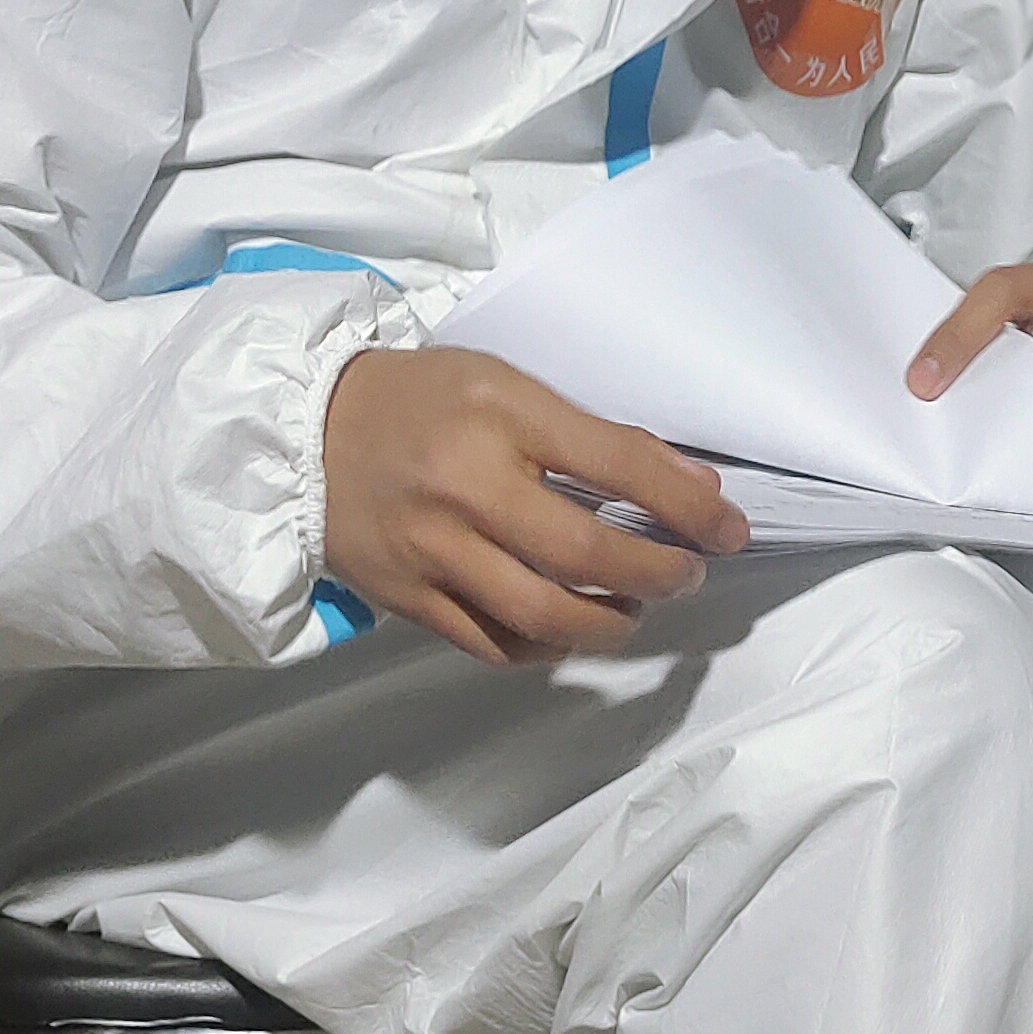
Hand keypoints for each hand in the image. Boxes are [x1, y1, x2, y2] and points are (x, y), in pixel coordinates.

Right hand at [321, 347, 745, 665]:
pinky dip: (546, 648)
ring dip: (611, 622)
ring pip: (543, 614)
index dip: (687, 504)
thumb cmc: (419, 400)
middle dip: (658, 572)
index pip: (617, 464)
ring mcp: (433, 551)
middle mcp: (466, 487)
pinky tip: (571, 630)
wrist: (304, 432)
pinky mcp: (407, 598)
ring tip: (636, 607)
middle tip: (686, 573)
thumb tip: (691, 485)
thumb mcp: (507, 385)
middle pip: (585, 552)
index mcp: (499, 415)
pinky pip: (493, 645)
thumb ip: (595, 435)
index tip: (728, 528)